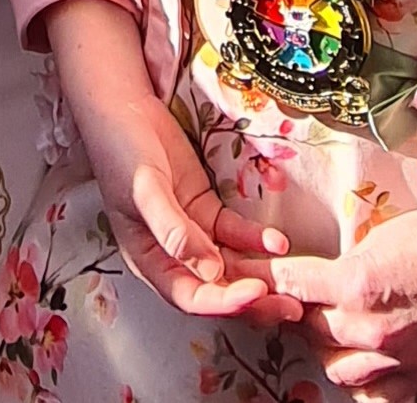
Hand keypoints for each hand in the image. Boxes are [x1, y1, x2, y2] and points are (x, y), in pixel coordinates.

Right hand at [42, 0, 294, 322]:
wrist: (125, 110)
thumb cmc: (121, 153)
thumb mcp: (144, 193)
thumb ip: (174, 232)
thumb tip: (210, 272)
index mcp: (149, 260)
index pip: (191, 296)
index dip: (225, 301)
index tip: (257, 293)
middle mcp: (173, 255)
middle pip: (217, 289)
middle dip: (254, 300)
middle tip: (290, 306)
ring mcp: (192, 232)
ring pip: (231, 266)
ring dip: (261, 275)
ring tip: (295, 283)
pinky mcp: (206, 210)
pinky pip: (235, 234)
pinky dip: (256, 240)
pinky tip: (277, 241)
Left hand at [262, 193, 416, 399]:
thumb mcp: (381, 236)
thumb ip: (344, 264)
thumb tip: (319, 279)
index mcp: (356, 284)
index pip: (289, 285)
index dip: (264, 278)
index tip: (248, 276)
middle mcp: (369, 328)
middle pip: (306, 327)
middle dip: (298, 309)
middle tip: (301, 296)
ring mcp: (394, 358)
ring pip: (333, 366)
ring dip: (326, 345)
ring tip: (332, 324)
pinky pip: (375, 393)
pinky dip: (363, 379)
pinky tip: (362, 360)